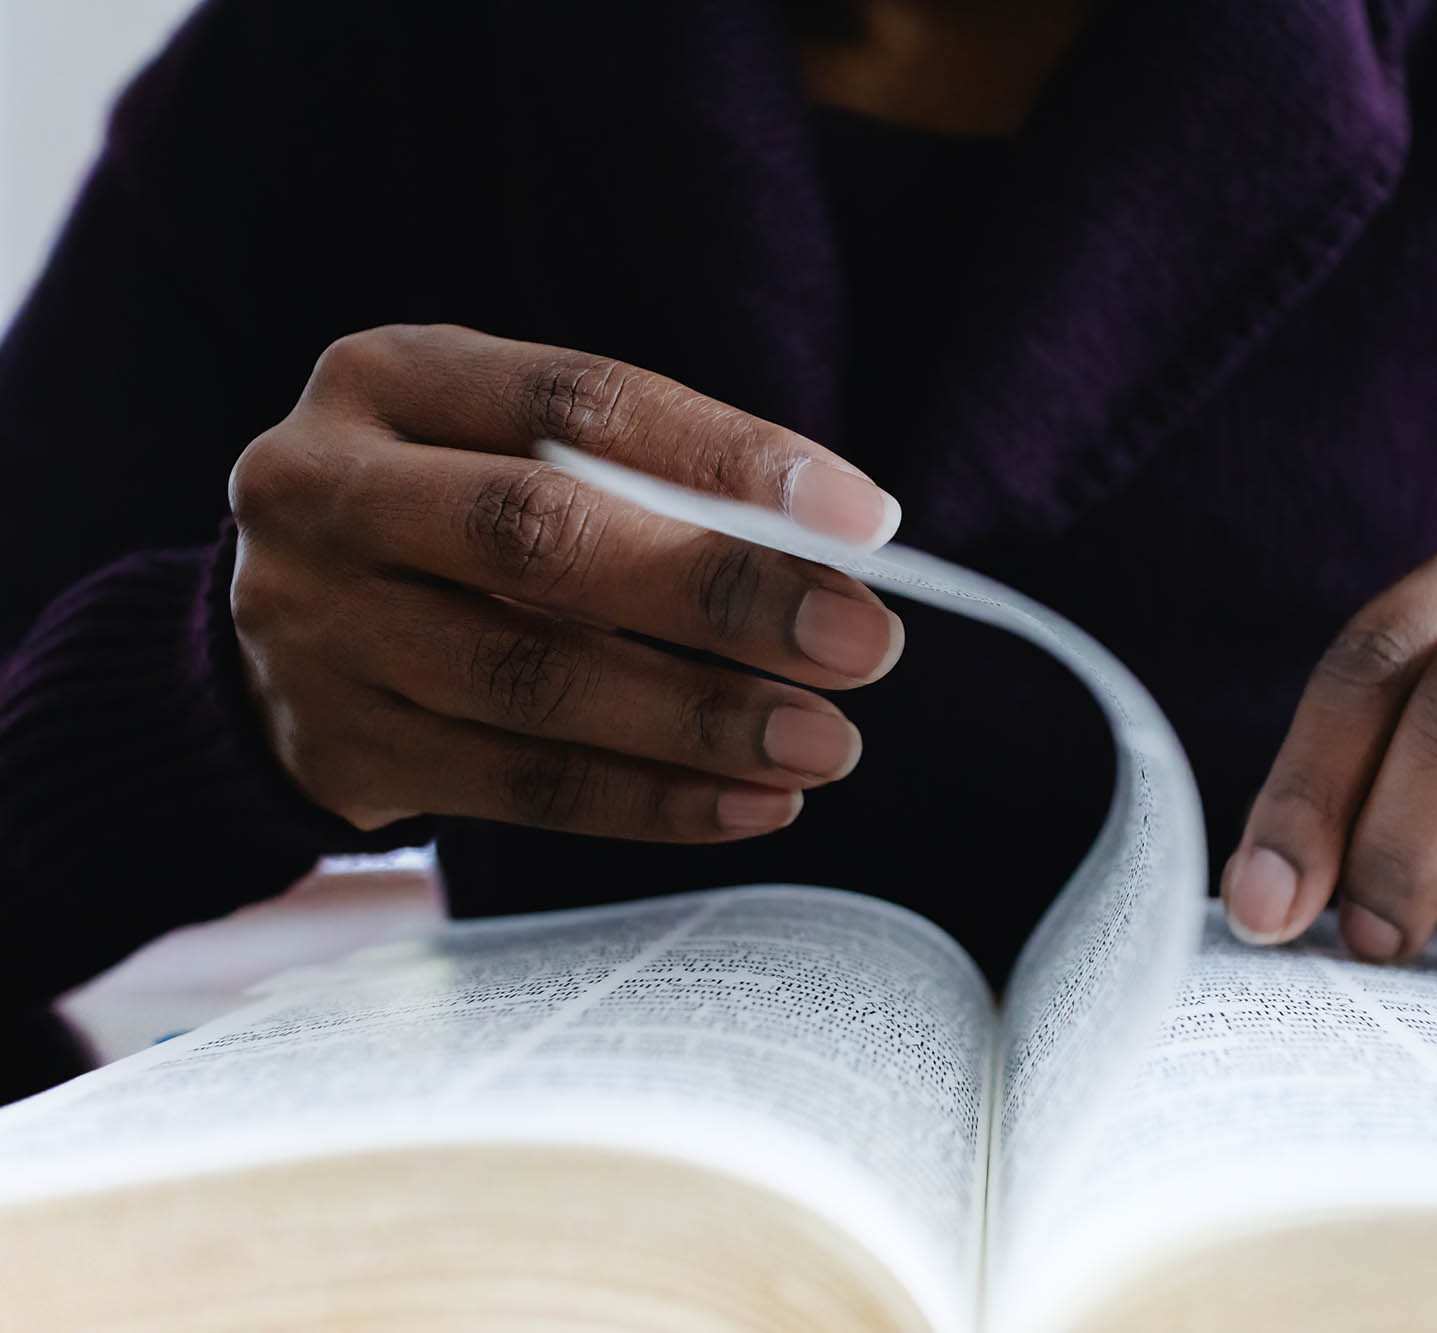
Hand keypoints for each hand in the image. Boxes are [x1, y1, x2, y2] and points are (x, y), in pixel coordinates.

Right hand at [229, 324, 903, 839]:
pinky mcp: (336, 745)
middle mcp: (325, 488)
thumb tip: (836, 550)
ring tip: (823, 744)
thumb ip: (641, 479)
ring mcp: (312, 624)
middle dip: (722, 596)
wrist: (284, 628)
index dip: (727, 457)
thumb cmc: (453, 518)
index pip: (578, 401)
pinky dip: (648, 802)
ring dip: (700, 721)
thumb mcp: (510, 449)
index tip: (864, 519)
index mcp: (390, 377)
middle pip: (543, 539)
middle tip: (861, 641)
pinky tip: (751, 803)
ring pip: (532, 680)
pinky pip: (516, 786)